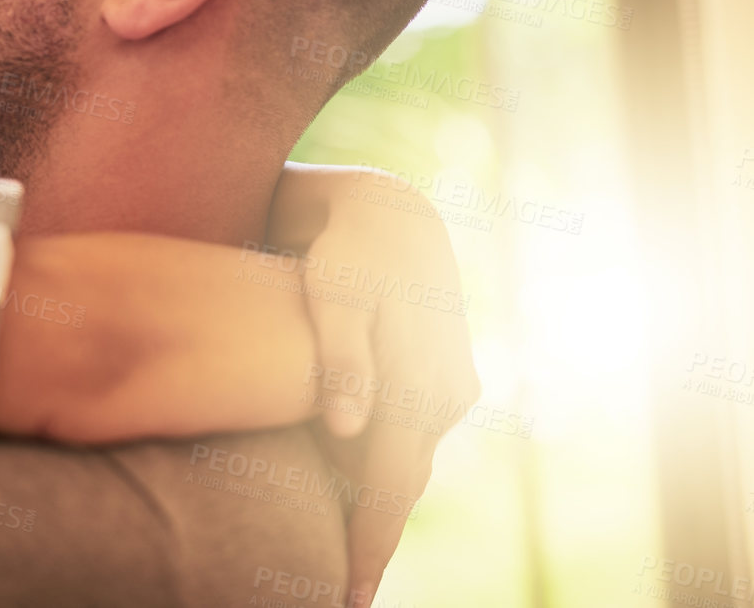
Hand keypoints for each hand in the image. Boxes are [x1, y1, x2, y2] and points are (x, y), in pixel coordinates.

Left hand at [268, 163, 480, 607]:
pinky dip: (382, 470)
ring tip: (347, 563)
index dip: (370, 540)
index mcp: (419, 382)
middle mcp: (443, 397)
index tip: (351, 592)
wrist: (391, 213)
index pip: (391, 481)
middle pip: (401, 486)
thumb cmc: (347, 249)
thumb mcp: (335, 290)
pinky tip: (353, 495)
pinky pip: (407, 441)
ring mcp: (447, 392)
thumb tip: (348, 429)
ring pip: (405, 466)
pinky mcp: (440, 385)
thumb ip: (341, 358)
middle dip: (373, 543)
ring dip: (377, 508)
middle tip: (346, 597)